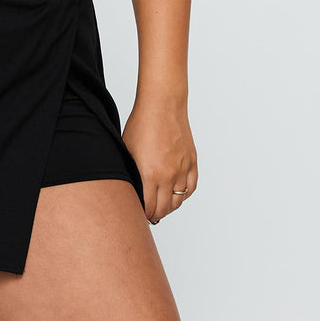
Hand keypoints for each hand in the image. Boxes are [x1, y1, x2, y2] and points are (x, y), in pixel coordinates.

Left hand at [121, 100, 197, 225]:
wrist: (162, 106)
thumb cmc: (142, 124)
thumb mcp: (127, 150)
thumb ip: (131, 173)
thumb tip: (129, 189)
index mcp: (150, 174)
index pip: (149, 208)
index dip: (143, 214)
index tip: (139, 214)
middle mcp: (168, 175)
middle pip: (164, 208)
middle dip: (155, 214)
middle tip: (149, 214)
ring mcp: (182, 169)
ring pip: (178, 200)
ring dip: (169, 206)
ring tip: (161, 205)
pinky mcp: (192, 162)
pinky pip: (191, 187)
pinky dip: (183, 194)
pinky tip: (175, 194)